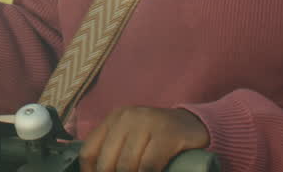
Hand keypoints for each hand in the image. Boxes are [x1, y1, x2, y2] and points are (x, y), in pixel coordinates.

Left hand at [80, 107, 210, 171]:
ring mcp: (147, 123)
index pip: (89, 151)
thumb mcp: (131, 137)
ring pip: (127, 166)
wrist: (193, 124)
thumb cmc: (157, 137)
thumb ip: (115, 151)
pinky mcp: (166, 134)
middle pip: (107, 162)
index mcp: (114, 119)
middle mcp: (127, 117)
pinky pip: (149, 165)